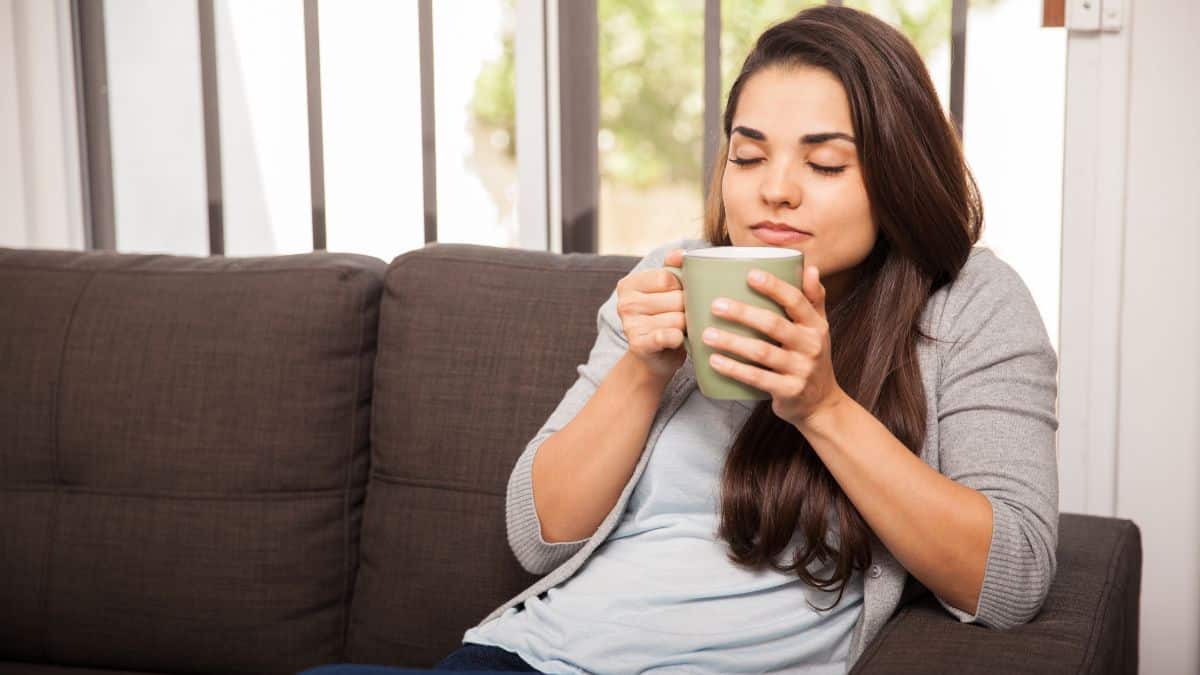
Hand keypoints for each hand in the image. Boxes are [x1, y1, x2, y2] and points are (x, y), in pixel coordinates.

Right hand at [617, 248, 687, 379]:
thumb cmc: (663, 319)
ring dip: (687, 326)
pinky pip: (667, 336)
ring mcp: (630, 325)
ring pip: (678, 318)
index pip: (668, 277)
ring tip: (682, 330)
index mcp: (628, 284)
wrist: (654, 358)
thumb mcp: (664, 291)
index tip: (680, 298)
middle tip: (684, 317)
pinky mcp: (639, 345)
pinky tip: (678, 339)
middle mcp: (625, 303)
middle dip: (688, 309)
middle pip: (676, 298)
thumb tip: (680, 254)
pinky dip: (677, 338)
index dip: (682, 288)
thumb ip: (672, 268)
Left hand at [701, 265, 846, 428]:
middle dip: (743, 313)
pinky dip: (734, 369)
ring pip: (762, 352)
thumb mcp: (818, 328)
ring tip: (706, 334)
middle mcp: (811, 345)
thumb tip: (809, 267)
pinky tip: (714, 361)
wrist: (821, 403)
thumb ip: (813, 299)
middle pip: (774, 324)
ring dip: (732, 342)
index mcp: (816, 326)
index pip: (796, 301)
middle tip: (715, 305)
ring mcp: (800, 370)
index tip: (750, 274)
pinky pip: (757, 378)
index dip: (774, 286)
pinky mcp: (788, 391)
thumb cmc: (811, 358)